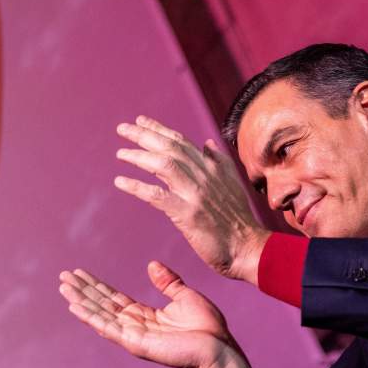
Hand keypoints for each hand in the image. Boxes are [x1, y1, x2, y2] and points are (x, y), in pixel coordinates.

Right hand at [58, 262, 253, 367]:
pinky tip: (76, 307)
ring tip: (63, 288)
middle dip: (82, 291)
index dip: (96, 286)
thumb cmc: (207, 328)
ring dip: (81, 302)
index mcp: (144, 315)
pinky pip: (108, 328)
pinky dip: (91, 317)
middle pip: (102, 305)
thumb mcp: (185, 296)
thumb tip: (152, 265)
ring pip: (100, 315)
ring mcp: (133, 336)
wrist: (219, 349)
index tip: (79, 273)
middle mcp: (134, 326)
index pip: (113, 298)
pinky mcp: (136, 343)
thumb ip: (167, 282)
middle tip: (63, 277)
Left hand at [116, 116, 268, 283]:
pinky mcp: (187, 214)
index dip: (159, 129)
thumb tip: (207, 143)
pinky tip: (120, 181)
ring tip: (120, 154)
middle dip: (144, 135)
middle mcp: (203, 176)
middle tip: (122, 129)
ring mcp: (195, 194)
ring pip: (163, 166)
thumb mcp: (232, 183)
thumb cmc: (237, 219)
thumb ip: (218, 162)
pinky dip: (136, 186)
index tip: (140, 120)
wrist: (248, 246)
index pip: (181, 141)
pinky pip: (157, 196)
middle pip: (169, 148)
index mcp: (211, 168)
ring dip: (139, 157)